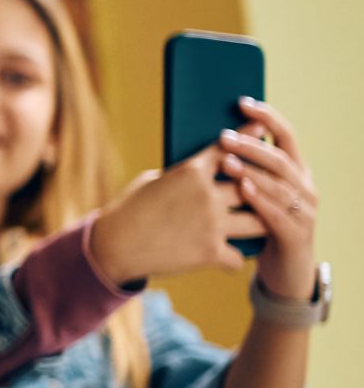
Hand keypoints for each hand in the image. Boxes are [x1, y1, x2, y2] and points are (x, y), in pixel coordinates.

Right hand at [91, 143, 267, 284]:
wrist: (113, 246)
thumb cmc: (128, 210)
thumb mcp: (152, 182)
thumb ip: (183, 176)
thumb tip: (204, 171)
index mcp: (191, 172)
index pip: (228, 149)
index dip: (248, 137)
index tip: (264, 130)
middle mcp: (207, 195)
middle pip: (254, 187)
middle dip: (265, 189)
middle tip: (274, 190)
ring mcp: (211, 224)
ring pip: (258, 222)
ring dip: (260, 223)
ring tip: (262, 225)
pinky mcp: (210, 252)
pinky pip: (238, 256)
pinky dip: (232, 258)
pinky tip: (228, 257)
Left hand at [222, 98, 319, 301]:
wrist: (283, 270)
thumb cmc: (259, 225)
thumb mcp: (252, 194)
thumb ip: (241, 169)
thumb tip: (207, 140)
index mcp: (295, 170)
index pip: (286, 135)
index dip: (266, 117)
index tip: (241, 102)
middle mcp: (305, 186)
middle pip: (279, 157)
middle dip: (251, 145)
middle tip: (223, 135)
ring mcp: (304, 210)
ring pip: (279, 184)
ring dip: (252, 170)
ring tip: (226, 161)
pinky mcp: (297, 234)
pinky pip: (278, 213)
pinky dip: (260, 199)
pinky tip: (243, 189)